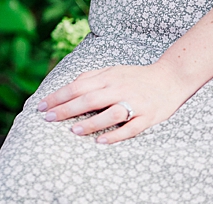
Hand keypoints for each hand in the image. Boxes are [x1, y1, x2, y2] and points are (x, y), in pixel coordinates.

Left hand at [37, 62, 190, 143]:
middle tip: (48, 119)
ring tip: (73, 131)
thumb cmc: (135, 77)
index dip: (58, 96)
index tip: (41, 106)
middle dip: (66, 109)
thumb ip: (90, 77)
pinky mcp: (148, 117)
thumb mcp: (111, 70)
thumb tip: (69, 86)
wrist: (171, 77)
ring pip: (110, 114)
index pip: (77, 87)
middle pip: (89, 99)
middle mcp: (119, 89)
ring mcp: (134, 103)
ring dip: (91, 123)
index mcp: (107, 77)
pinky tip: (101, 142)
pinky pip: (131, 128)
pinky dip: (116, 135)